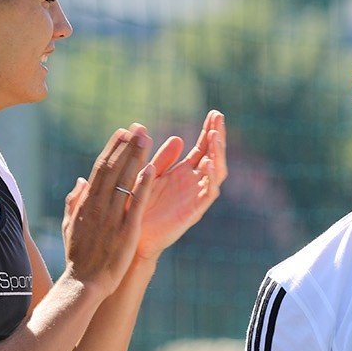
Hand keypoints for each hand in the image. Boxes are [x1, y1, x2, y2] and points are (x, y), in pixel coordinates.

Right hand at [61, 125, 157, 294]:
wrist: (84, 282)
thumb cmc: (78, 256)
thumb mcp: (70, 225)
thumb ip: (74, 201)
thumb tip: (80, 181)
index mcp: (86, 203)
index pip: (100, 169)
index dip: (112, 149)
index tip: (123, 132)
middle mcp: (98, 205)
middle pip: (112, 168)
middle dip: (126, 146)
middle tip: (139, 127)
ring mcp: (112, 217)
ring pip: (124, 181)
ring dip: (136, 157)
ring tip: (147, 138)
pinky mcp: (126, 230)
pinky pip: (136, 204)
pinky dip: (143, 186)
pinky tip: (152, 169)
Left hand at [136, 110, 227, 261]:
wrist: (133, 237)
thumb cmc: (138, 207)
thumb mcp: (149, 175)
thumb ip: (163, 158)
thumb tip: (177, 137)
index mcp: (183, 173)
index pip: (203, 147)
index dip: (210, 131)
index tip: (214, 113)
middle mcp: (194, 183)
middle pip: (214, 155)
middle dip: (217, 136)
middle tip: (219, 117)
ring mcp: (196, 196)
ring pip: (217, 172)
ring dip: (218, 154)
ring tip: (215, 137)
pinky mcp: (195, 211)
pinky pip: (210, 193)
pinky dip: (212, 178)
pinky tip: (209, 164)